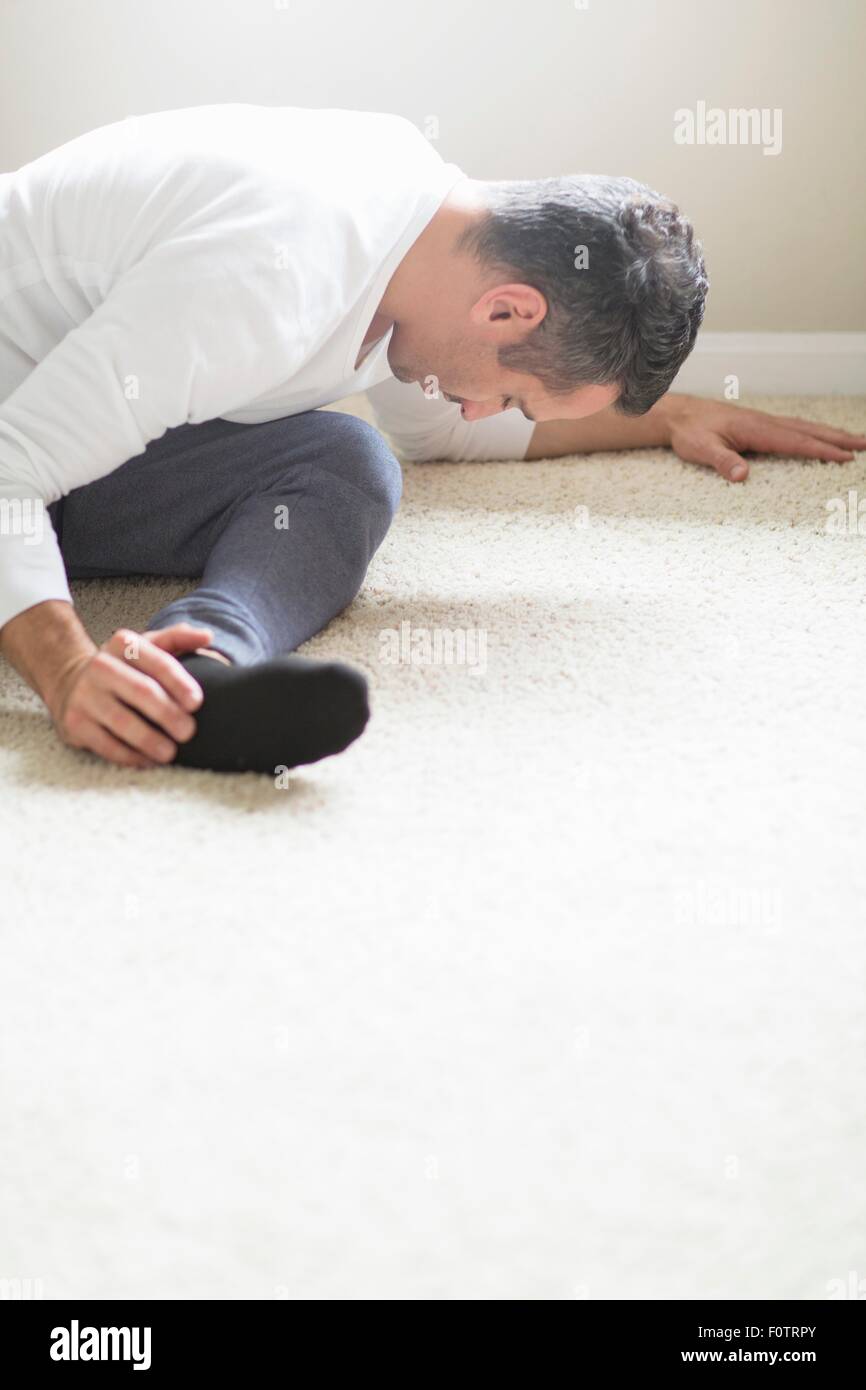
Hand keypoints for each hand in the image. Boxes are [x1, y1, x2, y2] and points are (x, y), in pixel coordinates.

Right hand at [50, 622, 212, 767]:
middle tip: (189, 732)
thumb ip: (177, 639)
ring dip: (151, 741)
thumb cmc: (124, 668)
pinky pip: (107, 745)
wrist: (71, 682)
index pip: (158, 662)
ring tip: (170, 753)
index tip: (196, 703)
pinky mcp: (75, 723)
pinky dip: (131, 756)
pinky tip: (148, 760)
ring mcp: (84, 695)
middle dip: (169, 714)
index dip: (179, 683)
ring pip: (123, 722)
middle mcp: (100, 666)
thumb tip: (208, 637)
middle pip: (142, 691)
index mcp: (123, 644)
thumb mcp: (146, 646)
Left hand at [666, 397, 865, 482]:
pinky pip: (795, 428)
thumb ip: (721, 462)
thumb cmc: (690, 433)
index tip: (845, 457)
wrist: (679, 415)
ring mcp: (765, 422)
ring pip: (806, 428)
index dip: (821, 450)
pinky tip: (823, 437)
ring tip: (857, 441)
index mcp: (756, 429)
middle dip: (839, 439)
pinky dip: (815, 432)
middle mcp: (766, 422)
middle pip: (809, 431)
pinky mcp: (761, 425)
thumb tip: (741, 475)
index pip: (795, 442)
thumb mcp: (701, 449)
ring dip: (832, 434)